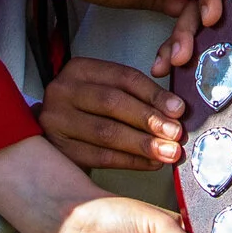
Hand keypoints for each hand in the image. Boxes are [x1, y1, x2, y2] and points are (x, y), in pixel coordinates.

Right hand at [39, 56, 185, 172]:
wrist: (52, 138)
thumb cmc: (88, 112)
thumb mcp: (105, 91)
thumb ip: (134, 94)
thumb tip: (175, 111)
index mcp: (80, 69)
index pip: (123, 77)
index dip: (154, 94)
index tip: (178, 109)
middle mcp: (63, 91)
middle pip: (113, 103)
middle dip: (149, 119)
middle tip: (175, 133)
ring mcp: (56, 121)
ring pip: (107, 132)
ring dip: (143, 144)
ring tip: (168, 152)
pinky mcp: (58, 149)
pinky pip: (100, 157)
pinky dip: (130, 161)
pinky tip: (150, 163)